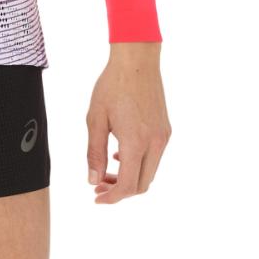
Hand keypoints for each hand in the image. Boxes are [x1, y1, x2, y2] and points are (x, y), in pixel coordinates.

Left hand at [86, 42, 170, 202]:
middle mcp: (155, 143)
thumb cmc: (112, 85)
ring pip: (149, 171)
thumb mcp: (95, 118)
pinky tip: (120, 154)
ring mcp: (163, 137)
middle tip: (98, 185)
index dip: (112, 197)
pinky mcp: (166, 129)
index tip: (97, 197)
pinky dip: (138, 163)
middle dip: (120, 190)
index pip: (128, 185)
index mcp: (136, 142)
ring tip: (107, 171)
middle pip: (142, 184)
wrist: (136, 60)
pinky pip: (154, 157)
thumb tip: (92, 180)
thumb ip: (94, 152)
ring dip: (130, 178)